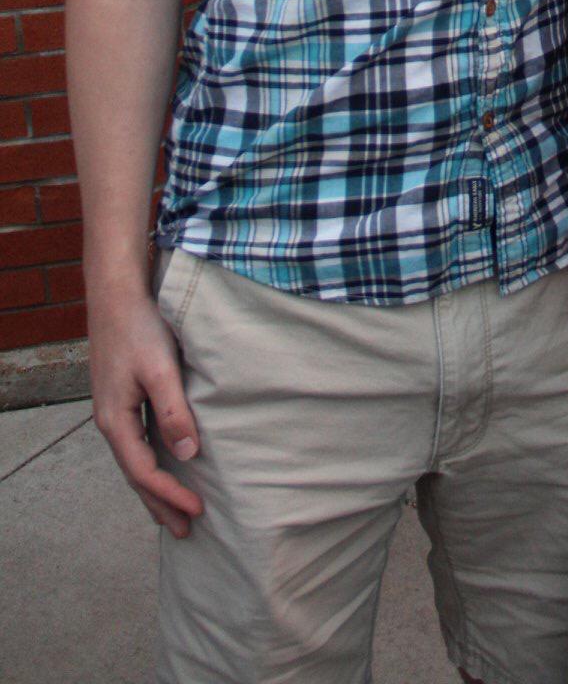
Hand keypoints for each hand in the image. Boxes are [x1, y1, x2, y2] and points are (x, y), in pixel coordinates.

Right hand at [87, 285, 202, 536]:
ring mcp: (115, 411)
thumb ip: (174, 411)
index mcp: (116, 421)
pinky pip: (136, 443)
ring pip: (135, 461)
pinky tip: (165, 463)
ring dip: (155, 487)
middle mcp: (110, 422)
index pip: (144, 473)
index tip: (198, 511)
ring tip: (174, 511)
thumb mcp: (161, 369)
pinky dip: (151, 463)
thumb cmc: (140, 327)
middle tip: (186, 531)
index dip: (170, 495)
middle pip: (136, 476)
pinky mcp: (123, 398)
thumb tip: (188, 453)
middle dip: (159, 504)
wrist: (117, 294)